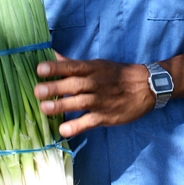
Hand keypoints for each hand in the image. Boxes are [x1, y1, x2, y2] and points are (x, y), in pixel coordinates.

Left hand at [34, 54, 154, 136]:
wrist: (145, 87)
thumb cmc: (115, 75)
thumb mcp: (96, 65)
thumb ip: (71, 64)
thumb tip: (50, 55)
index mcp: (92, 69)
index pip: (72, 67)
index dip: (56, 67)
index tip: (40, 69)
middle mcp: (95, 83)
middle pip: (74, 85)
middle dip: (55, 88)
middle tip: (38, 91)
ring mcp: (101, 101)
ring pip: (79, 103)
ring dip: (62, 106)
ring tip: (44, 108)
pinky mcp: (106, 117)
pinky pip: (90, 122)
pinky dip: (77, 126)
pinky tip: (64, 130)